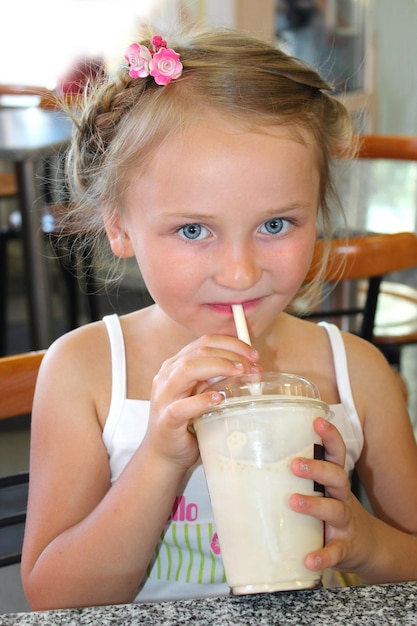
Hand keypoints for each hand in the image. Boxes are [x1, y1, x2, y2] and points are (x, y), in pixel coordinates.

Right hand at [144, 334, 259, 470]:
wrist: (164, 455)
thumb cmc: (188, 423)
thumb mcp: (203, 394)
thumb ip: (218, 379)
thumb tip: (251, 369)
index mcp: (176, 365)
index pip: (205, 342)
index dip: (232, 344)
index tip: (253, 355)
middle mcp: (167, 375)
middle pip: (200, 351)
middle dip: (231, 355)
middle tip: (253, 367)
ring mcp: (164, 396)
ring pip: (188, 369)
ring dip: (219, 367)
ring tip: (240, 374)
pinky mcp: (166, 419)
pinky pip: (181, 406)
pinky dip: (202, 400)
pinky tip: (218, 399)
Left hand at [289, 417, 371, 574]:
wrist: (367, 547)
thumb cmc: (333, 511)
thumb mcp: (322, 491)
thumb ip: (297, 477)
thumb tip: (247, 463)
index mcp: (334, 481)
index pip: (336, 453)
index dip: (330, 436)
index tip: (317, 420)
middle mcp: (342, 497)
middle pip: (337, 476)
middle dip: (318, 469)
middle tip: (295, 464)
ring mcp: (345, 523)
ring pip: (335, 510)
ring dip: (315, 505)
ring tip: (294, 502)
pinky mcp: (345, 548)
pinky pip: (335, 552)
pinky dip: (323, 556)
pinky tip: (310, 559)